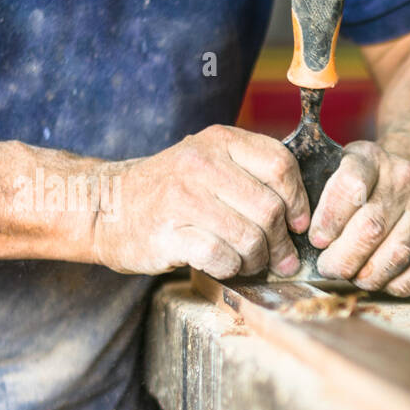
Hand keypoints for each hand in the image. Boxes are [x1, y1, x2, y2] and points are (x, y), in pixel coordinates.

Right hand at [91, 125, 309, 277]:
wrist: (107, 206)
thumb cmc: (172, 191)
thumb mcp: (210, 161)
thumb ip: (252, 173)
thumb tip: (303, 214)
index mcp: (219, 141)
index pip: (280, 165)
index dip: (298, 201)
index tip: (297, 224)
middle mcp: (201, 163)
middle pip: (269, 208)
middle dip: (281, 242)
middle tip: (280, 258)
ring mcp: (182, 198)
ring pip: (250, 237)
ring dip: (258, 260)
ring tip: (251, 263)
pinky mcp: (168, 233)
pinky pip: (222, 257)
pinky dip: (231, 268)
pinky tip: (224, 265)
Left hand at [305, 141, 409, 296]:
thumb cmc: (361, 185)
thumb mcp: (336, 169)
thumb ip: (313, 191)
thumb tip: (291, 234)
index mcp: (371, 158)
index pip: (350, 185)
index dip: (329, 219)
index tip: (316, 239)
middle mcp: (405, 181)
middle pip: (371, 228)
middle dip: (342, 258)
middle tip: (327, 267)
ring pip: (397, 254)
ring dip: (368, 275)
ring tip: (353, 275)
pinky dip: (397, 284)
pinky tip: (381, 279)